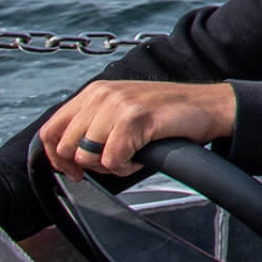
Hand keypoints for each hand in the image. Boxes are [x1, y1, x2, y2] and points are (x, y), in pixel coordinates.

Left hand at [41, 81, 236, 178]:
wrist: (211, 106)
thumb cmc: (168, 114)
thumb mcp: (122, 109)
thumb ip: (93, 123)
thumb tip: (65, 154)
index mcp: (95, 91)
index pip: (51, 130)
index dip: (56, 157)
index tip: (73, 170)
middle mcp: (102, 94)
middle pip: (66, 147)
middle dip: (87, 163)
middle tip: (113, 161)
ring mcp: (118, 105)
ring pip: (87, 155)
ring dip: (109, 165)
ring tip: (132, 154)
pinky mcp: (135, 118)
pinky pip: (112, 161)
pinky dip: (126, 167)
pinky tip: (142, 155)